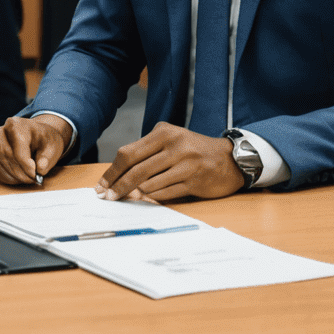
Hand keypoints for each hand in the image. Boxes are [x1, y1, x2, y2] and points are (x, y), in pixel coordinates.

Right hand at [0, 114, 71, 185]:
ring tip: (27, 179)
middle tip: (33, 180)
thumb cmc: (43, 140)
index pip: (18, 152)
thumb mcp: (52, 147)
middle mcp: (0, 131)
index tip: (36, 177)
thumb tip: (40, 170)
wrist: (35, 134)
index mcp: (16, 125)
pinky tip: (17, 178)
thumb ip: (47, 159)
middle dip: (21, 174)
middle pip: (8, 158)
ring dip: (14, 176)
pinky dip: (6, 176)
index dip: (27, 168)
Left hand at [95, 121, 243, 201]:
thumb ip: (148, 151)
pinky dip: (152, 198)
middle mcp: (174, 146)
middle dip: (118, 185)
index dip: (112, 171)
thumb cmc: (194, 150)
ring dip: (134, 194)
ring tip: (124, 199)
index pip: (128, 153)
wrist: (230, 159)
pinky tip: (145, 199)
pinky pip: (166, 193)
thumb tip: (119, 172)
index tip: (102, 184)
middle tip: (107, 197)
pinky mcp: (194, 181)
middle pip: (136, 169)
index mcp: (163, 133)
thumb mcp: (171, 140)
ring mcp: (185, 164)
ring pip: (150, 183)